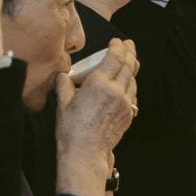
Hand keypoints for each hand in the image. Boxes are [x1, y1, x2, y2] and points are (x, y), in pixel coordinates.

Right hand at [53, 38, 138, 195]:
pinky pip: (132, 95)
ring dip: (131, 68)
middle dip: (129, 52)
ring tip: (129, 61)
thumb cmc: (71, 130)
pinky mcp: (128, 115)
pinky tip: (126, 85)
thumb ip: (64, 85)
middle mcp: (116, 91)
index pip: (114, 57)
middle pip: (128, 65)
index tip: (116, 41)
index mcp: (99, 83)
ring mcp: (124, 103)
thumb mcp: (62, 103)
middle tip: (128, 44)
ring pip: (133, 79)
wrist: (85, 153)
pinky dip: (130, 85)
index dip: (117, 46)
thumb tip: (63, 75)